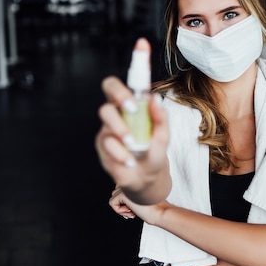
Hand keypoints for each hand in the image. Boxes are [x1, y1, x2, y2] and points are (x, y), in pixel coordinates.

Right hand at [95, 74, 170, 203]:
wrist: (147, 177)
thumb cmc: (153, 151)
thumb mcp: (163, 135)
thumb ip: (161, 116)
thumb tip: (155, 98)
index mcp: (127, 108)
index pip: (114, 89)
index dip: (119, 88)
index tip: (133, 94)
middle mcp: (114, 118)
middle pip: (106, 103)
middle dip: (118, 105)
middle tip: (133, 110)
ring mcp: (106, 133)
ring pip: (107, 125)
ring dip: (122, 132)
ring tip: (133, 144)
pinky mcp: (102, 149)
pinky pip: (108, 145)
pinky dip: (122, 153)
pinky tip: (130, 161)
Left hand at [109, 185, 170, 224]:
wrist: (161, 211)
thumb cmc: (155, 206)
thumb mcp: (142, 196)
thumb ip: (132, 191)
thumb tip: (119, 197)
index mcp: (136, 179)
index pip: (121, 187)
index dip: (126, 199)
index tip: (135, 206)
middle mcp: (130, 180)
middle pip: (116, 192)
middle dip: (123, 203)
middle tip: (134, 209)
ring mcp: (127, 186)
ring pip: (113, 198)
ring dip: (121, 207)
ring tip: (133, 210)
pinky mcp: (123, 194)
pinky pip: (112, 203)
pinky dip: (119, 211)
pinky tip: (131, 211)